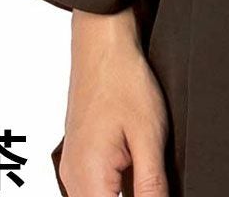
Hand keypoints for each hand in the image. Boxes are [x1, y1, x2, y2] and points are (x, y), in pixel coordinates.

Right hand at [58, 7, 169, 196]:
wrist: (102, 46)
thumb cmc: (123, 81)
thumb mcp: (149, 136)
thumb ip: (151, 185)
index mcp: (88, 179)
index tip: (156, 191)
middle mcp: (72, 179)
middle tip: (157, 180)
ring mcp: (73, 169)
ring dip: (126, 192)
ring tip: (146, 163)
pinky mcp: (79, 159)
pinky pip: (97, 187)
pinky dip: (118, 184)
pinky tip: (138, 165)